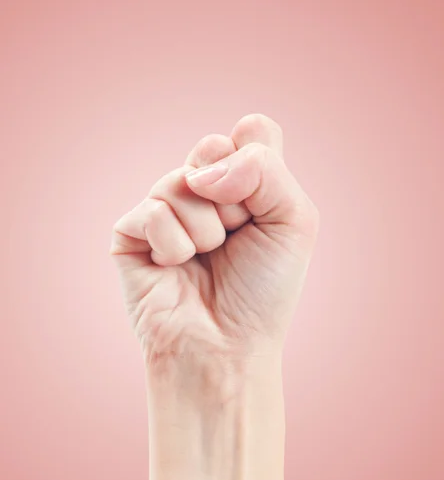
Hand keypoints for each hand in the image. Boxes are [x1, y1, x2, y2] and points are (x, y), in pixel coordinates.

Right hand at [110, 114, 318, 361]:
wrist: (227, 347)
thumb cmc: (262, 291)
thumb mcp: (293, 220)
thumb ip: (264, 168)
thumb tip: (203, 169)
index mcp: (243, 184)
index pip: (251, 132)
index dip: (259, 166)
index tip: (261, 210)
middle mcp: (203, 191)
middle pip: (213, 148)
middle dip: (233, 199)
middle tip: (234, 238)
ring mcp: (165, 209)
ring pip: (181, 181)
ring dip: (206, 231)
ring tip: (206, 259)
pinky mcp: (131, 232)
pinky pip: (153, 212)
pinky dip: (174, 247)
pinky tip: (174, 268)